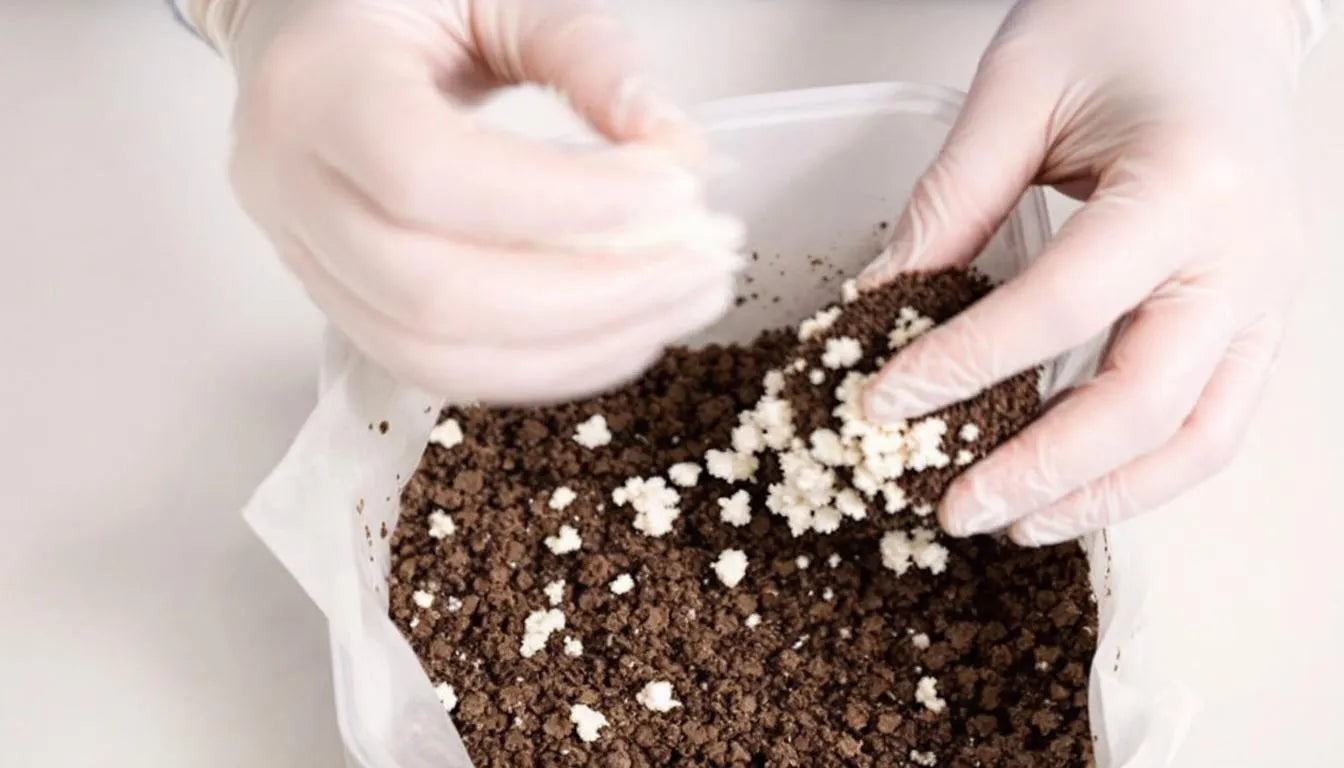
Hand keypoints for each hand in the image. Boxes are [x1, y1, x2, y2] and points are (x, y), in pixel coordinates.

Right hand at [181, 0, 741, 402]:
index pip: (428, 174)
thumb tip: (676, 150)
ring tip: (686, 301)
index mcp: (317, 85)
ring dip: (584, 348)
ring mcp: (307, 262)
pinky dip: (551, 365)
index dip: (563, 203)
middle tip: (705, 265)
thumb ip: (585, 49)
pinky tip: (629, 328)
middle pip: (434, 295)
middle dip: (595, 297)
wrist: (308, 29)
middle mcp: (290, 189)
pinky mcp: (347, 309)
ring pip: (439, 359)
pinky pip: (447, 371)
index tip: (677, 194)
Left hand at [859, 0, 1310, 544]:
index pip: (1060, 309)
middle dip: (1036, 470)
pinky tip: (1072, 486)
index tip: (881, 405)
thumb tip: (876, 310)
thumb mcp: (1017, 89)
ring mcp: (1272, 291)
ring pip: (1198, 438)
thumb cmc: (1127, 16)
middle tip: (950, 508)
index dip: (962, 368)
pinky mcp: (1266, 312)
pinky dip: (1143, 469)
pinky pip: (1216, 419)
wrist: (1224, 1)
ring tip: (1010, 522)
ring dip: (1099, 496)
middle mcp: (1250, 254)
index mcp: (1189, 183)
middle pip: (1144, 404)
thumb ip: (950, 203)